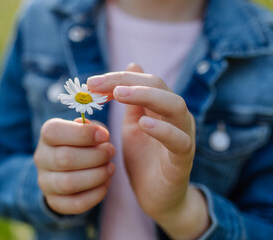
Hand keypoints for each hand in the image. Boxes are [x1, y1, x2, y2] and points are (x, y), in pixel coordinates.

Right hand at [34, 118, 114, 214]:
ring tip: (110, 167)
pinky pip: (76, 203)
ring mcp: (45, 182)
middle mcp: (42, 158)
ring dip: (96, 175)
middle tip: (110, 151)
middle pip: (64, 159)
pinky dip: (96, 194)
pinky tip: (106, 183)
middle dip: (95, 156)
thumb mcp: (82, 129)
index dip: (83, 134)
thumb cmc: (79, 142)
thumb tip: (99, 134)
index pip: (54, 132)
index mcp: (47, 135)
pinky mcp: (55, 201)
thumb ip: (89, 127)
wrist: (64, 168)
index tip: (104, 136)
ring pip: (68, 183)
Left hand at [87, 64, 209, 239]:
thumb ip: (130, 101)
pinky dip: (163, 130)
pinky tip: (144, 123)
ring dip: (147, 96)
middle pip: (158, 85)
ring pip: (175, 106)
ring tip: (120, 94)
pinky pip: (180, 141)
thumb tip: (131, 65)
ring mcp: (183, 136)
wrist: (157, 198)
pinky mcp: (183, 159)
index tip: (90, 83)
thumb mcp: (132, 126)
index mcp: (161, 108)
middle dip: (127, 81)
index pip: (143, 80)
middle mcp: (176, 117)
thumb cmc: (144, 161)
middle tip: (98, 85)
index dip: (117, 78)